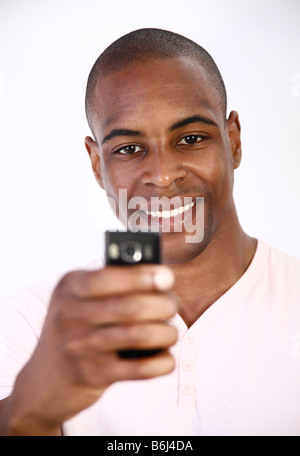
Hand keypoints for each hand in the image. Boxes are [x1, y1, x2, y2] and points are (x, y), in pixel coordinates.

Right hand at [8, 265, 176, 433]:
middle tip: (172, 306)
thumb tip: (160, 278)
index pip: (108, 276)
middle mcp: (70, 314)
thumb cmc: (75, 329)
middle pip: (130, 306)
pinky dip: (160, 362)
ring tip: (170, 333)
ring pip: (137, 335)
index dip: (142, 276)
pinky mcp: (91, 375)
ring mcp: (79, 346)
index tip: (166, 277)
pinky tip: (165, 358)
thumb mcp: (80, 300)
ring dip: (166, 333)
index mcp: (70, 287)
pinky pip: (137, 369)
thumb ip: (113, 285)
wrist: (44, 380)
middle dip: (163, 304)